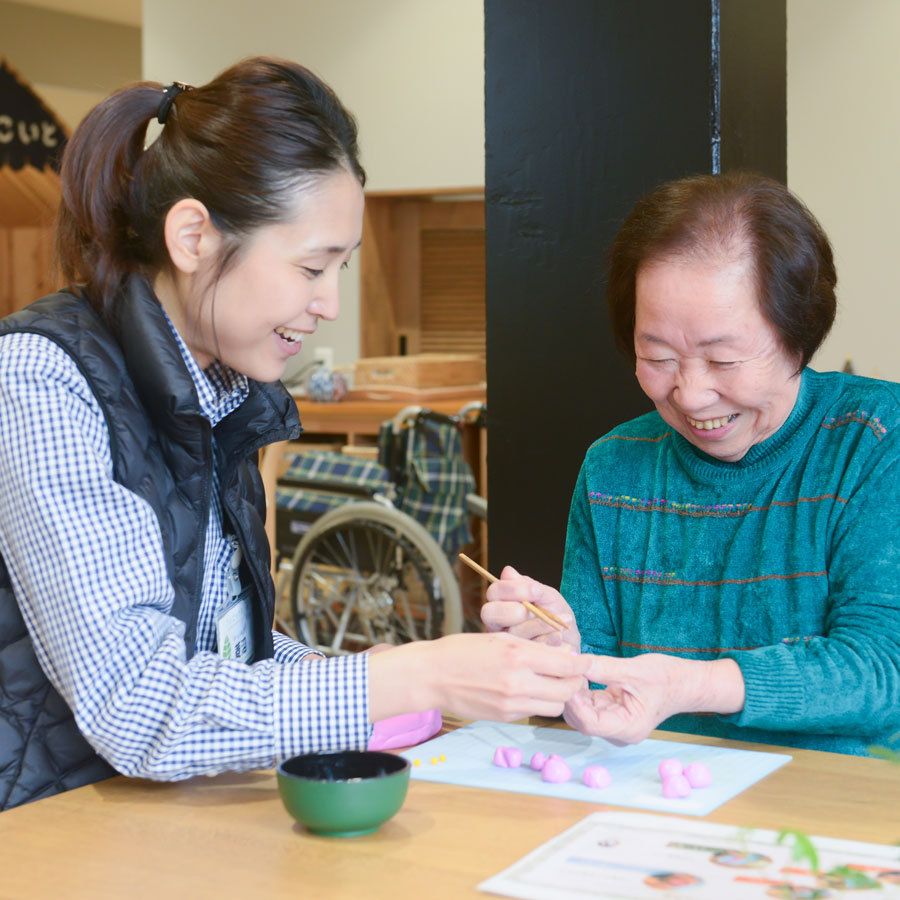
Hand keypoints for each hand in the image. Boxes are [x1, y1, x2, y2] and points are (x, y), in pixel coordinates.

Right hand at [367, 631, 591, 722]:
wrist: (432, 676)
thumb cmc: (463, 650)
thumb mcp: (500, 638)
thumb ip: (534, 648)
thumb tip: (565, 656)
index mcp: (518, 654)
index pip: (567, 664)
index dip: (582, 664)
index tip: (588, 661)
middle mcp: (518, 681)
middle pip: (566, 689)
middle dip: (574, 682)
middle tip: (572, 673)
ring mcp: (512, 703)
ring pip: (555, 706)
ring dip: (558, 694)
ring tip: (551, 682)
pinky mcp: (505, 717)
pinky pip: (535, 712)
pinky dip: (539, 702)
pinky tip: (530, 690)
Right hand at [480, 566, 580, 652]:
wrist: (572, 643)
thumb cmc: (557, 615)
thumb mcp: (547, 597)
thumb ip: (529, 586)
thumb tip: (507, 571)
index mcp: (502, 604)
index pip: (494, 592)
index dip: (512, 589)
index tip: (536, 590)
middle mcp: (498, 624)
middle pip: (489, 613)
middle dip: (513, 610)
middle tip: (532, 610)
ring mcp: (506, 644)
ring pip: (512, 633)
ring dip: (540, 625)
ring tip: (561, 623)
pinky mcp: (518, 661)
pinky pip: (528, 650)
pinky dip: (548, 642)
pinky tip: (559, 638)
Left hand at [564, 654, 744, 744]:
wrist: (685, 682)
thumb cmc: (667, 678)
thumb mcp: (635, 670)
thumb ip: (605, 668)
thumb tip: (577, 662)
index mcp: (628, 728)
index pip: (589, 723)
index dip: (574, 702)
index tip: (568, 678)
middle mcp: (619, 732)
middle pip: (582, 720)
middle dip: (570, 696)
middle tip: (564, 670)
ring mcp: (615, 723)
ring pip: (582, 713)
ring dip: (574, 692)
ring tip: (570, 668)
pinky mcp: (612, 712)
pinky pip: (589, 704)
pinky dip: (581, 690)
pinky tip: (578, 672)